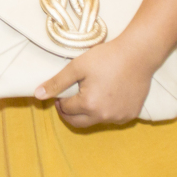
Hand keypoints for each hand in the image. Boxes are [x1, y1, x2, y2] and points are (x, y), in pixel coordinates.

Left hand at [35, 35, 158, 127]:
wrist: (138, 55)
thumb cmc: (106, 58)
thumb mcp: (77, 67)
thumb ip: (57, 83)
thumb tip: (38, 95)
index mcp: (89, 104)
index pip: (66, 109)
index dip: (60, 100)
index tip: (62, 91)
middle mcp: (104, 116)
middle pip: (78, 122)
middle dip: (69, 113)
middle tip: (68, 100)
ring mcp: (119, 117)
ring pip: (95, 121)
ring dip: (88, 112)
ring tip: (89, 93)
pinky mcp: (131, 115)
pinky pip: (112, 118)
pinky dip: (105, 111)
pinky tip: (106, 96)